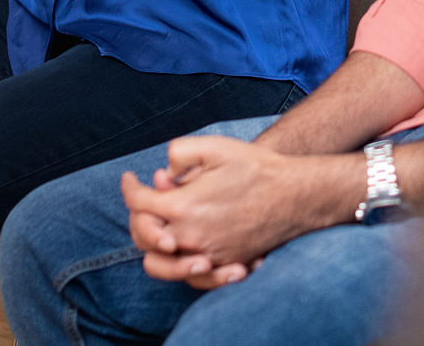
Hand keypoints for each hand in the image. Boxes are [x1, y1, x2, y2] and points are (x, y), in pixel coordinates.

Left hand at [121, 137, 356, 286]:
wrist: (295, 196)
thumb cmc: (256, 168)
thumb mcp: (215, 147)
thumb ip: (180, 153)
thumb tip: (163, 174)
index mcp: (182, 206)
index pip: (137, 203)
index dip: (128, 187)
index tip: (130, 178)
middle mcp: (189, 236)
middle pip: (141, 236)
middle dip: (137, 215)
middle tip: (147, 198)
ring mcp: (206, 254)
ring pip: (159, 263)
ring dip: (152, 244)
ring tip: (159, 227)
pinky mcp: (222, 265)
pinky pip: (187, 276)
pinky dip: (179, 263)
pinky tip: (185, 244)